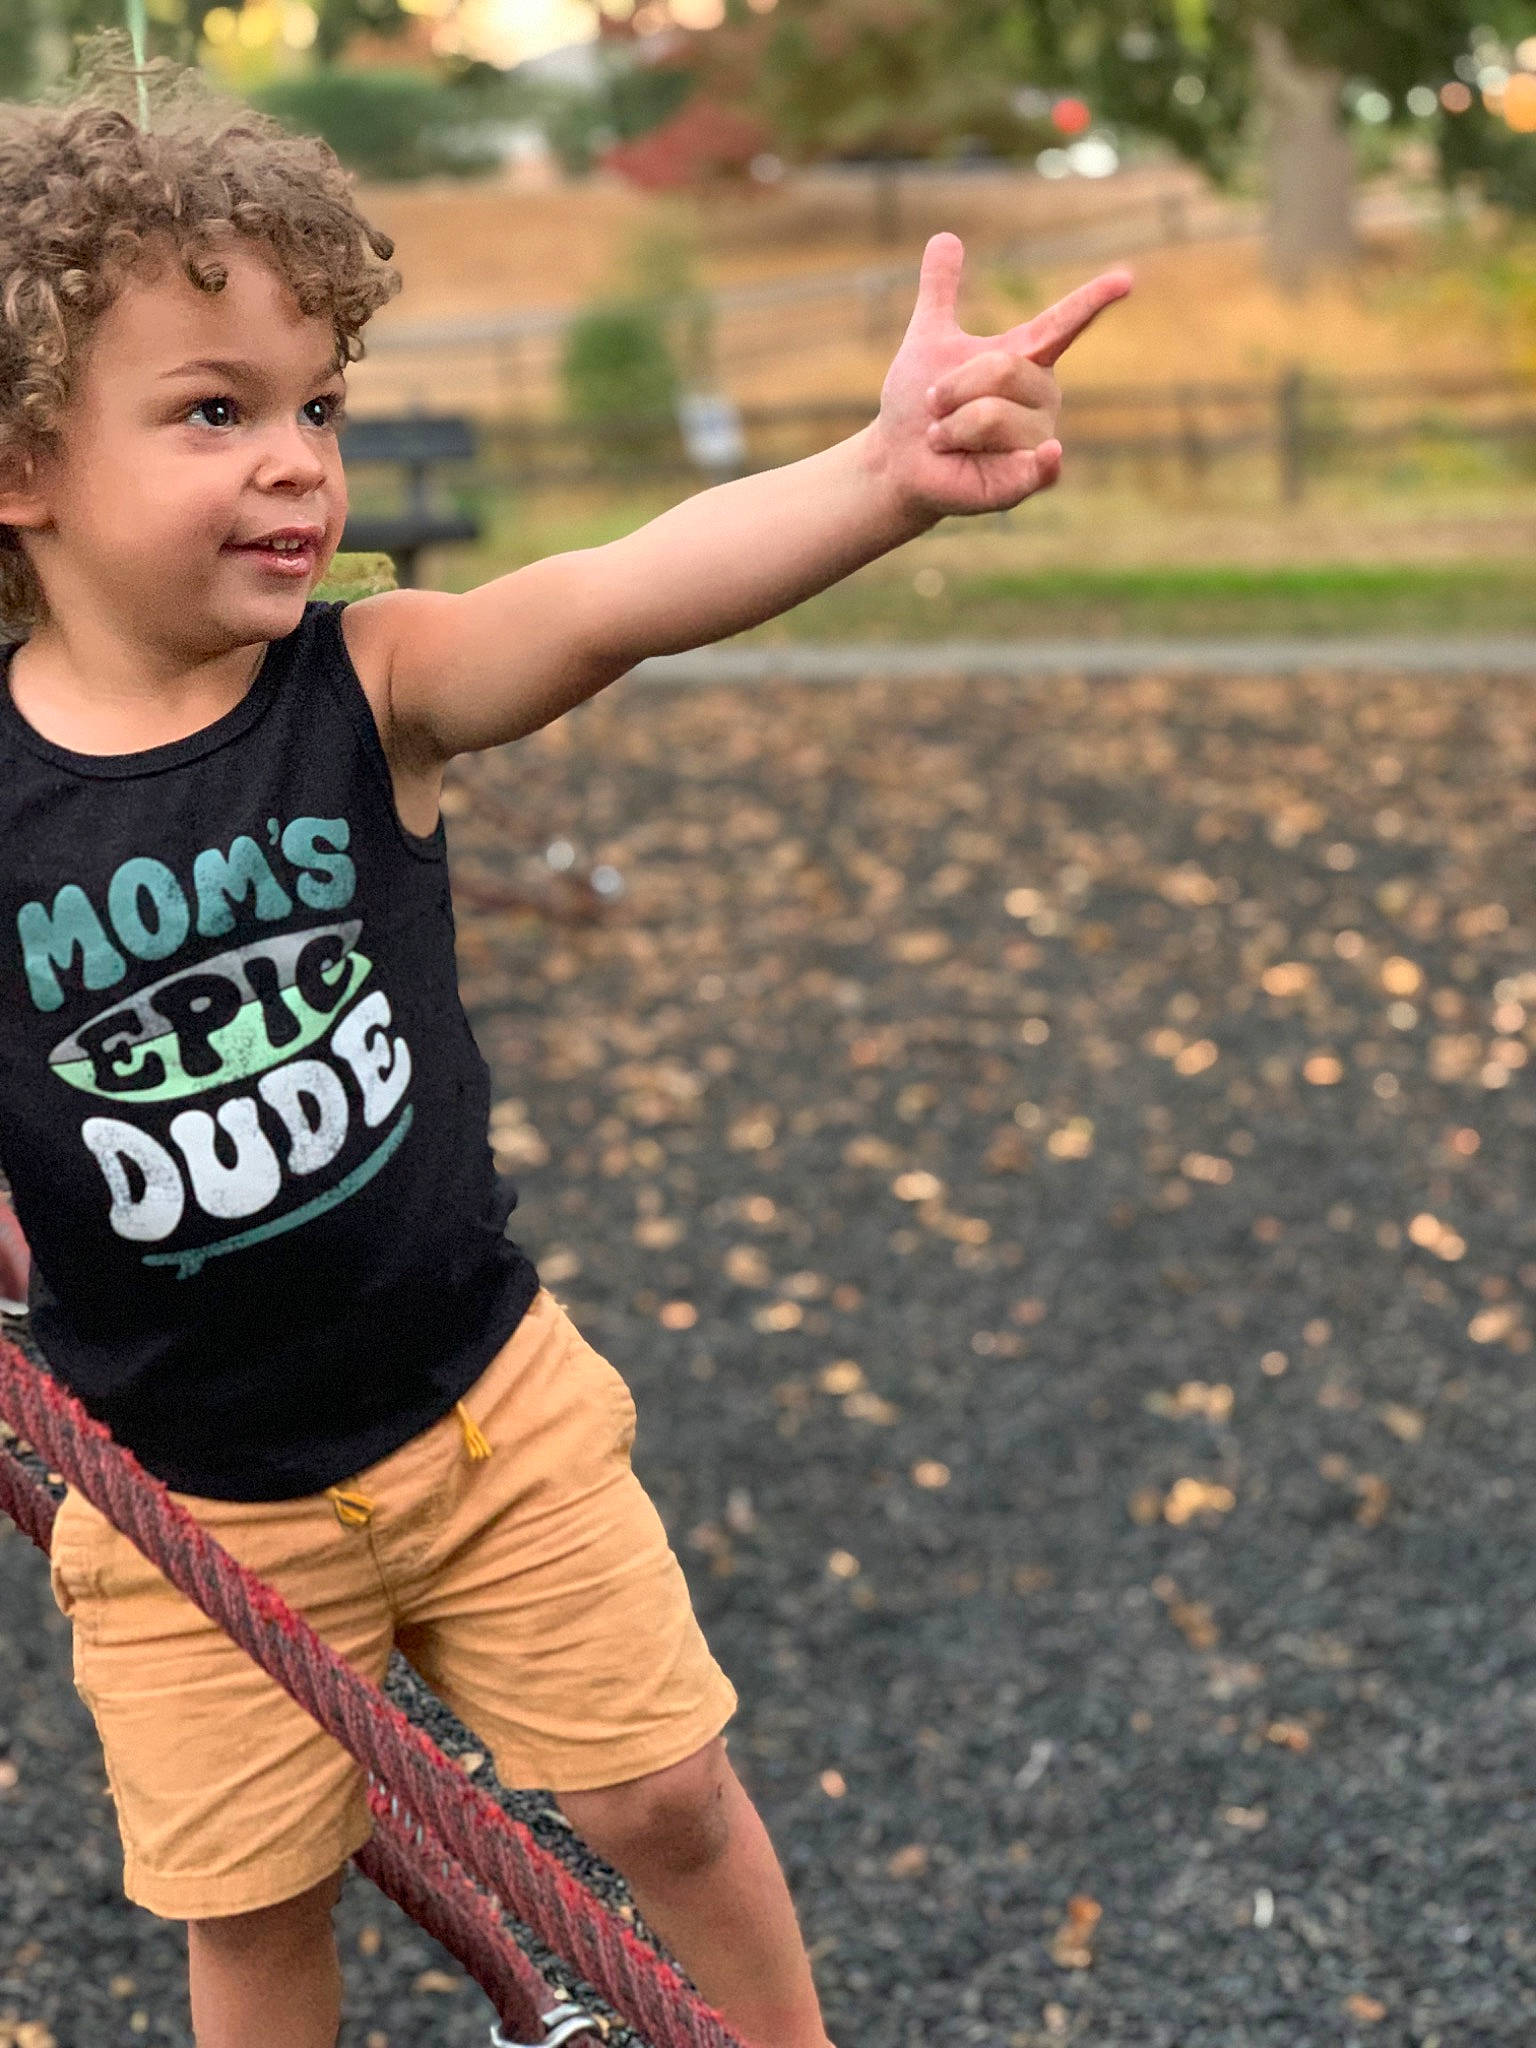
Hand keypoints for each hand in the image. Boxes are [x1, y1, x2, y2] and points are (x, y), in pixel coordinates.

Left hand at [871, 233, 1130, 522]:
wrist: (901, 460)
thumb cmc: (919, 404)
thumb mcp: (928, 339)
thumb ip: (940, 291)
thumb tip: (944, 236)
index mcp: (1026, 357)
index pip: (1063, 323)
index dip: (1092, 300)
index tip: (1125, 279)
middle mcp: (1042, 394)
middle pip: (1004, 369)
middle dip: (952, 387)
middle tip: (934, 408)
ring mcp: (1041, 436)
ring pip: (994, 416)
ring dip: (951, 428)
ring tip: (945, 440)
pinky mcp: (1031, 476)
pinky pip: (1043, 464)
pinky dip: (1042, 462)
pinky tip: (1048, 456)